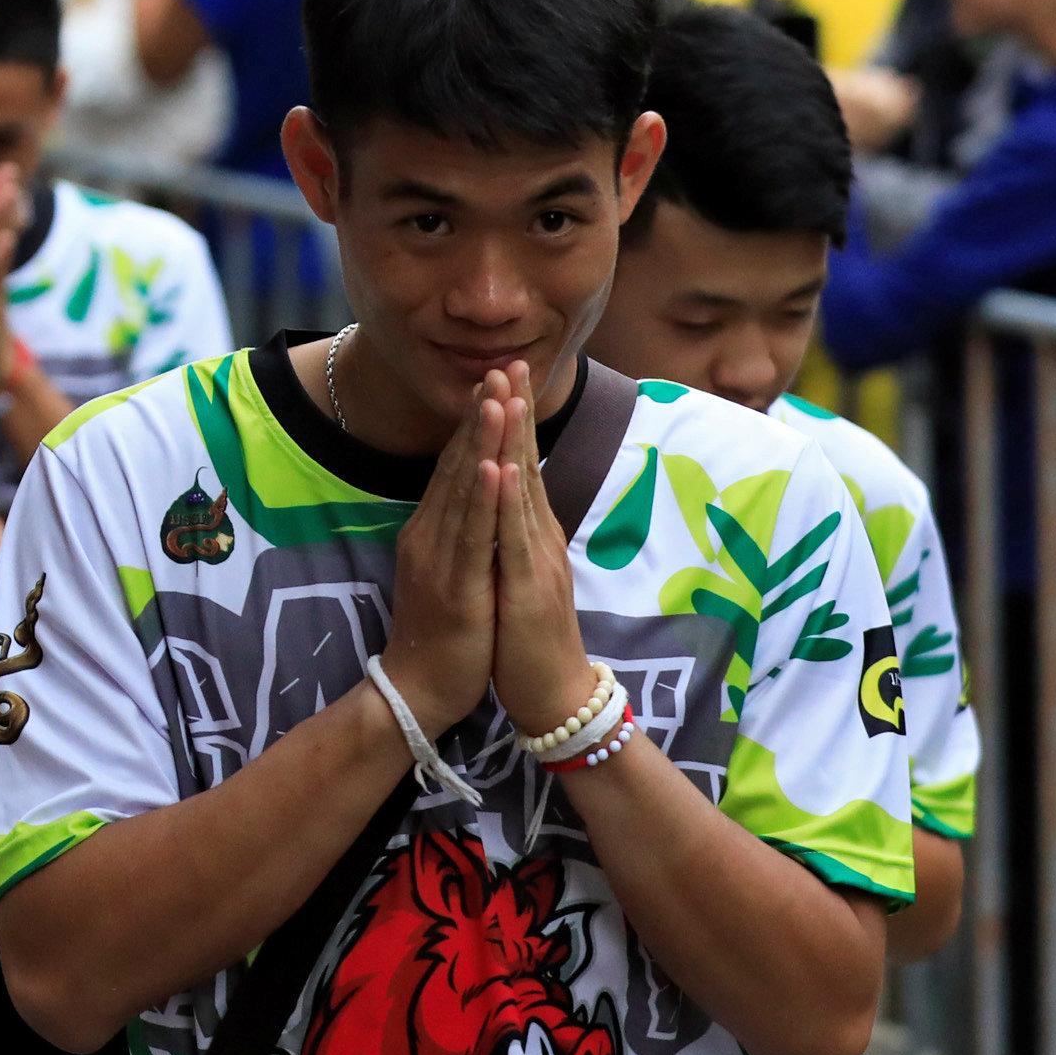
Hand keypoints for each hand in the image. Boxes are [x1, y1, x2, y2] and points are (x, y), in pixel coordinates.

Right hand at [380, 370, 503, 737]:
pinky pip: (471, 533)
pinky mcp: (455, 584)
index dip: (476, 422)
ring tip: (498, 398)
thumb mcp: (448, 573)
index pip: (455, 466)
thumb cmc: (441, 636)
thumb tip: (473, 501)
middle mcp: (430, 535)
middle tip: (500, 367)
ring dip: (482, 441)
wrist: (418, 690)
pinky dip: (482, 497)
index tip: (498, 381)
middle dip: (482, 414)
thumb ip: (456, 534)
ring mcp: (439, 557)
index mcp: (430, 532)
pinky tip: (492, 466)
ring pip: (463, 489)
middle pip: (457, 464)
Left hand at [490, 361, 597, 735]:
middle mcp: (539, 538)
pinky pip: (514, 539)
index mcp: (532, 534)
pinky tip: (505, 468)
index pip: (521, 465)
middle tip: (513, 360)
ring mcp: (537, 561)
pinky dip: (509, 502)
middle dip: (517, 413)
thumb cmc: (529, 637)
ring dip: (514, 442)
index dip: (511, 420)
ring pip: (523, 492)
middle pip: (527, 465)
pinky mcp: (528, 589)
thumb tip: (506, 500)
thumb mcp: (519, 574)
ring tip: (507, 395)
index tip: (503, 374)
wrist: (553, 694)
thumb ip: (515, 536)